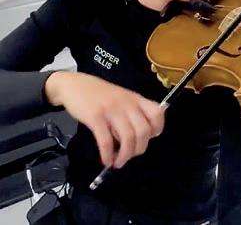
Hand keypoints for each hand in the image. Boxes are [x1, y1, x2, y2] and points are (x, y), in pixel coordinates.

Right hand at [45, 71, 164, 167]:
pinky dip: (107, 154)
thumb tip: (137, 139)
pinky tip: (106, 160)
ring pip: (127, 138)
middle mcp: (127, 104)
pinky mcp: (96, 117)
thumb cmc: (100, 94)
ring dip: (124, 156)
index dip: (157, 129)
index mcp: (136, 99)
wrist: (75, 85)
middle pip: (143, 131)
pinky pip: (106, 141)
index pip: (157, 113)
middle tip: (130, 156)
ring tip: (118, 162)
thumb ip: (132, 114)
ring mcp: (112, 110)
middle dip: (139, 149)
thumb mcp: (122, 99)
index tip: (148, 138)